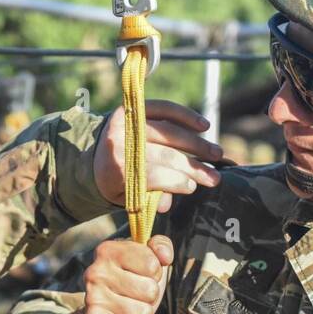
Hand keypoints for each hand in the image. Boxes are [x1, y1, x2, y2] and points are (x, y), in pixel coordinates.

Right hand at [83, 236, 173, 313]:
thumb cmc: (130, 285)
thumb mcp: (147, 261)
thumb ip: (160, 246)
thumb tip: (165, 256)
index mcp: (108, 251)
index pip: (152, 264)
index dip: (154, 274)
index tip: (142, 276)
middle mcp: (96, 272)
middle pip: (150, 290)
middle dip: (150, 298)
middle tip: (135, 297)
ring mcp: (92, 298)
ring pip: (144, 313)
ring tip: (129, 312)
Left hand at [93, 100, 222, 212]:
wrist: (96, 155)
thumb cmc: (119, 181)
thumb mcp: (128, 198)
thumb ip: (147, 200)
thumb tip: (166, 204)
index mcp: (114, 171)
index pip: (151, 175)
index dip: (174, 182)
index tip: (193, 187)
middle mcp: (119, 144)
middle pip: (164, 155)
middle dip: (192, 167)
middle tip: (214, 177)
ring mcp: (126, 124)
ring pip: (169, 132)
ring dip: (196, 143)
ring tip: (216, 154)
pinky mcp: (133, 109)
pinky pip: (164, 109)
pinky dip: (186, 116)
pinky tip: (204, 126)